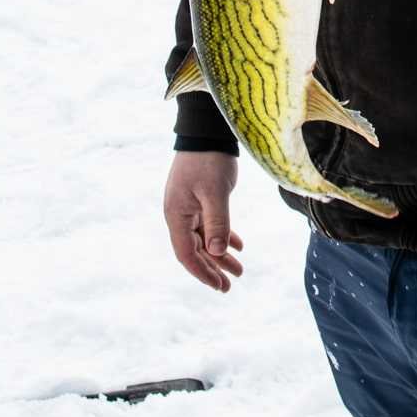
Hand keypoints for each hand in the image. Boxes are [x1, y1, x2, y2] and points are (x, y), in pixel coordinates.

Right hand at [163, 152, 243, 292]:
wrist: (208, 131)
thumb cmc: (209, 160)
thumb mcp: (215, 192)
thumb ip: (217, 223)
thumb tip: (217, 253)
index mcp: (177, 215)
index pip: (187, 253)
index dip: (203, 272)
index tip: (219, 286)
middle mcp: (180, 214)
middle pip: (196, 249)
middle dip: (212, 268)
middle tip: (230, 285)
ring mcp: (189, 206)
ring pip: (205, 238)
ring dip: (220, 254)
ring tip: (239, 270)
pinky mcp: (200, 198)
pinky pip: (210, 224)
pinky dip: (223, 235)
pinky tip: (238, 246)